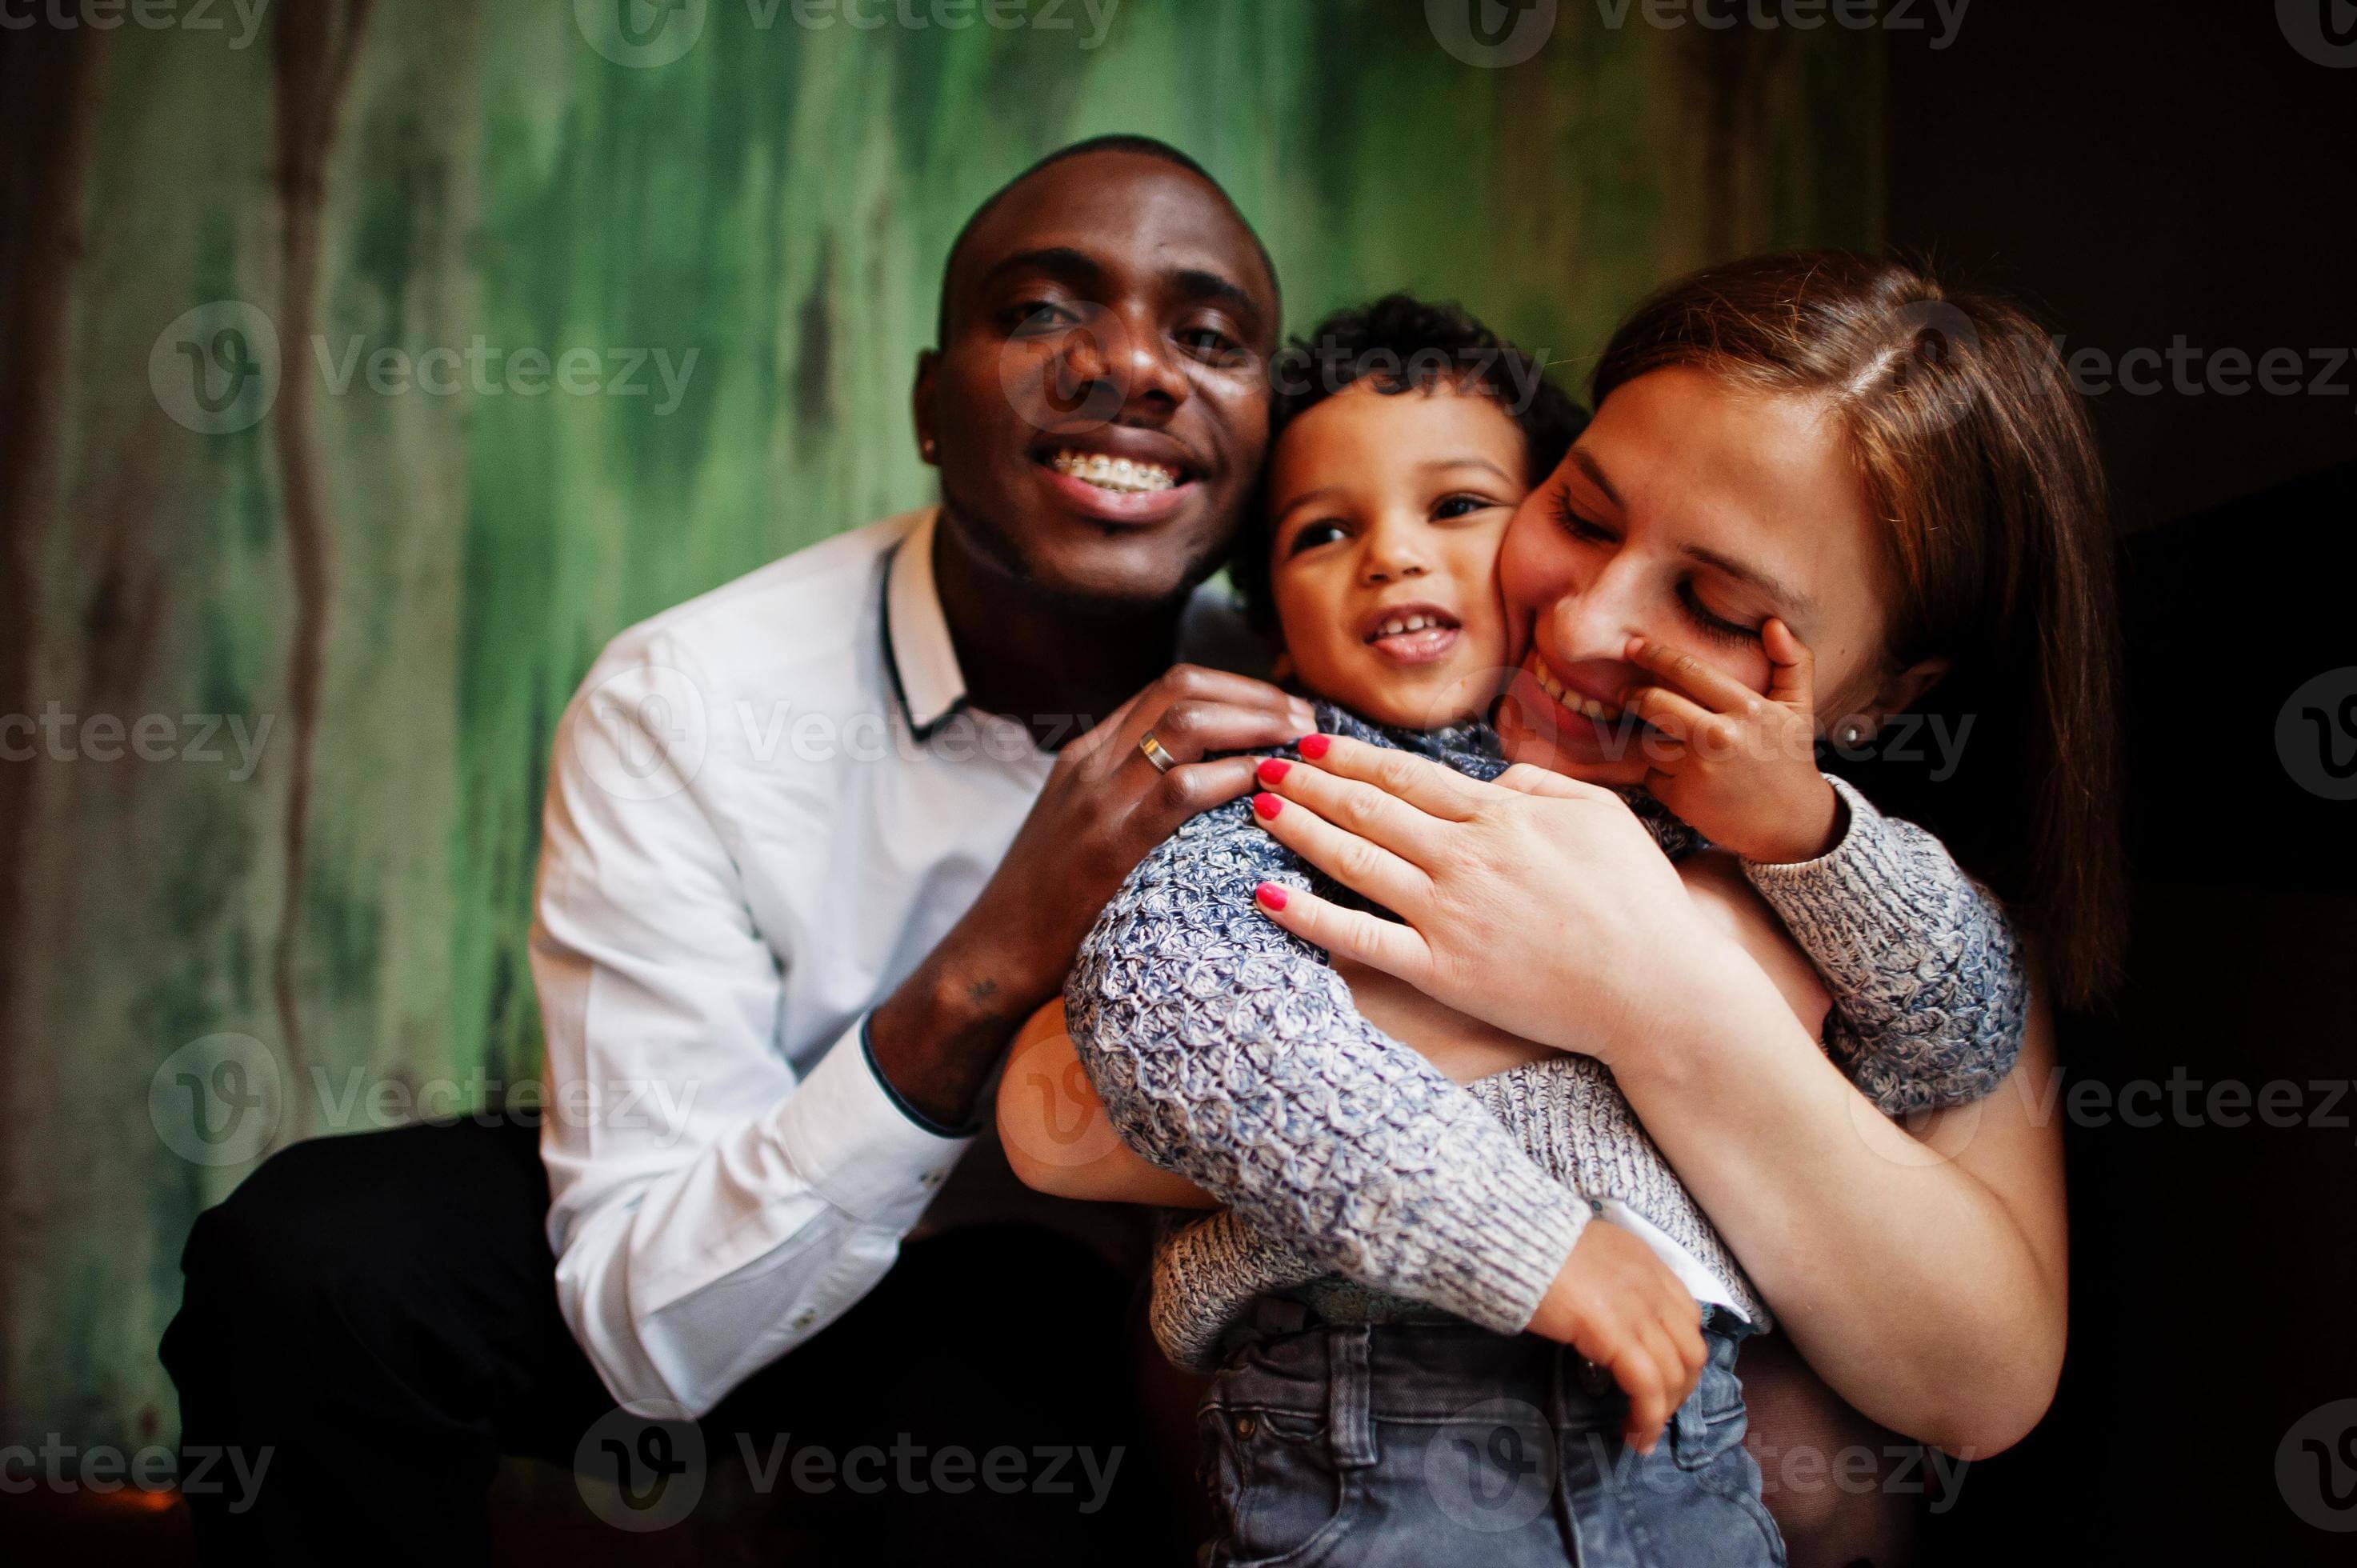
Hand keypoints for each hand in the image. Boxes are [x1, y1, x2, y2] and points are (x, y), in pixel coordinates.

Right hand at [963, 665, 1315, 1000]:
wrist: (994, 954)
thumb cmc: (1049, 902)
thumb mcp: (1082, 825)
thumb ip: (1130, 793)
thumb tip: (1206, 781)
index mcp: (1087, 753)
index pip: (1169, 687)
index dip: (1237, 688)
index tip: (1281, 711)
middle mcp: (1092, 763)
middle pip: (1183, 688)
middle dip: (1256, 696)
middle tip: (1304, 724)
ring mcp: (1099, 799)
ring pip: (1188, 723)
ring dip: (1256, 725)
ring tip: (1299, 749)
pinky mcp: (1111, 844)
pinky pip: (1181, 788)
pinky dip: (1233, 776)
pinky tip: (1265, 788)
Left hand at [1241, 735, 1739, 1063]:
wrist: (1659, 989)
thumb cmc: (1640, 901)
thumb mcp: (1601, 815)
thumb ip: (1538, 786)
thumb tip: (1489, 779)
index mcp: (1500, 816)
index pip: (1406, 775)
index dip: (1351, 757)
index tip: (1311, 742)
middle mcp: (1464, 857)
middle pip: (1367, 808)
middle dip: (1309, 783)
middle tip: (1265, 765)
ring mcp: (1448, 914)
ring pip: (1353, 859)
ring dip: (1298, 830)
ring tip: (1259, 808)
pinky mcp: (1442, 971)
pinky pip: (1360, 938)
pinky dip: (1309, 916)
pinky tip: (1267, 896)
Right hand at [1527, 1217, 1707, 1452]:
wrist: (1516, 1240)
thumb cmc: (1536, 1246)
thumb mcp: (1587, 1253)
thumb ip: (1607, 1278)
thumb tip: (1600, 1310)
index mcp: (1648, 1265)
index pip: (1688, 1318)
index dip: (1681, 1355)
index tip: (1662, 1379)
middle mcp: (1654, 1289)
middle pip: (1691, 1352)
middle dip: (1680, 1390)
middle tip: (1653, 1412)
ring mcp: (1640, 1313)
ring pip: (1676, 1375)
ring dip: (1664, 1411)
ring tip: (1641, 1433)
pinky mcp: (1618, 1336)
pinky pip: (1648, 1388)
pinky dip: (1647, 1418)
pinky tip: (1633, 1434)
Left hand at [1619, 622, 1840, 864]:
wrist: (1793, 824)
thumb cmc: (1790, 761)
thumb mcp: (1800, 708)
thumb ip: (1793, 661)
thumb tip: (1773, 624)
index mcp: (1747, 708)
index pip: (1688, 670)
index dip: (1655, 655)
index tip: (1634, 646)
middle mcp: (1720, 736)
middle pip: (1655, 703)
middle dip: (1634, 695)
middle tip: (1627, 693)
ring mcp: (1699, 769)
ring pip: (1650, 741)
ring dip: (1652, 739)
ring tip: (1668, 741)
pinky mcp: (1683, 799)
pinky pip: (1653, 776)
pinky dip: (1660, 775)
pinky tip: (1683, 778)